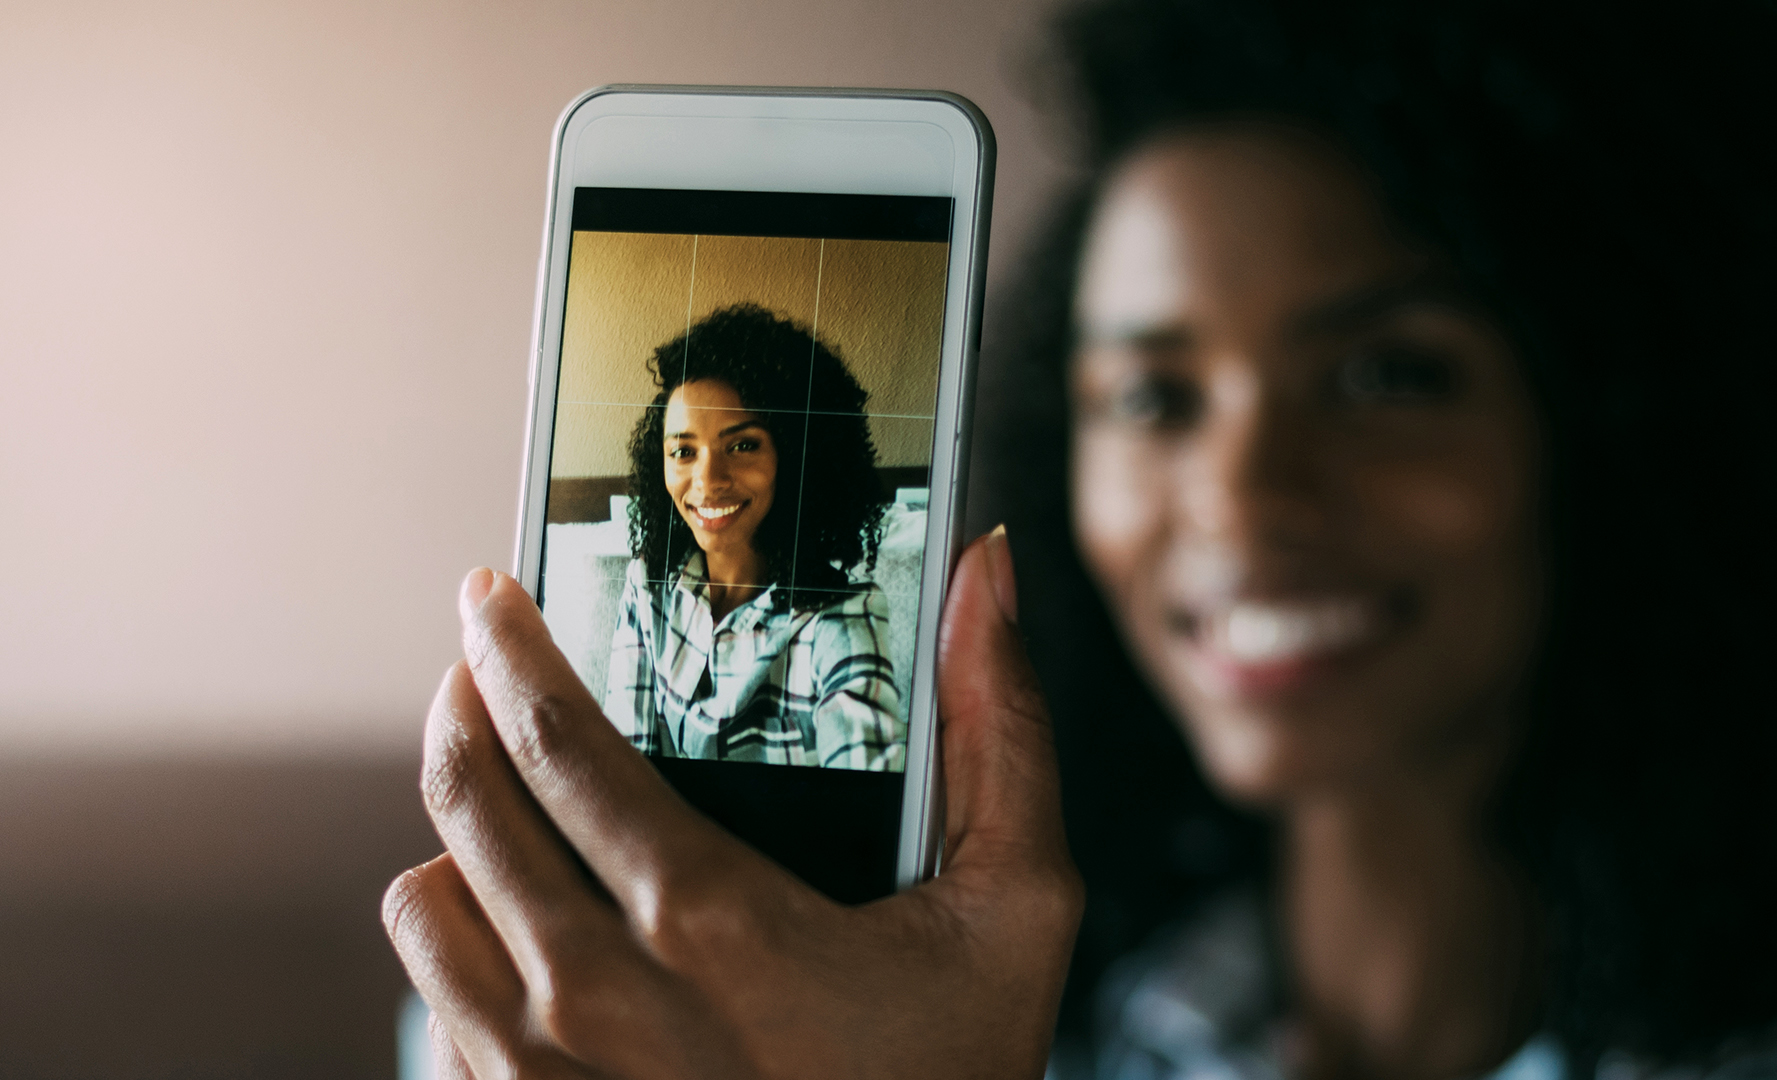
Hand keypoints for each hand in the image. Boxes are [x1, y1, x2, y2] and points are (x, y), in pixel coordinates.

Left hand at [382, 527, 1082, 1078]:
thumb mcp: (1017, 912)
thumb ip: (1005, 733)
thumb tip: (986, 572)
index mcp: (708, 918)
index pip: (557, 741)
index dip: (508, 646)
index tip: (488, 591)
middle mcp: (596, 995)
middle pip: (468, 800)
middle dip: (461, 704)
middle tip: (477, 664)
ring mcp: (542, 1073)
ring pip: (423, 901)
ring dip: (455, 834)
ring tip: (506, 805)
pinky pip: (438, 1002)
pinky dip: (463, 940)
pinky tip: (524, 926)